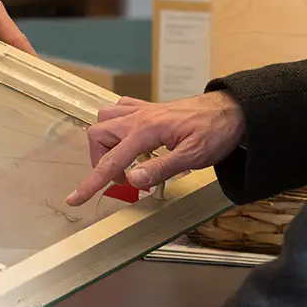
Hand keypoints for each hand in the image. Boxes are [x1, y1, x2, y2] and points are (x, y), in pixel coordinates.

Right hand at [65, 92, 245, 205]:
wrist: (232, 110)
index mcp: (146, 131)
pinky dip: (117, 125)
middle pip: (98, 135)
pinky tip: (131, 138)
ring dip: (106, 142)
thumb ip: (160, 168)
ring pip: (104, 118)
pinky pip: (120, 109)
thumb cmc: (215, 133)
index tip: (75, 199)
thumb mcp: (192, 157)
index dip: (91, 182)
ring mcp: (142, 110)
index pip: (111, 160)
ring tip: (125, 160)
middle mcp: (138, 117)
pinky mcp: (149, 108)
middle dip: (100, 160)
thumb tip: (131, 179)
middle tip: (122, 180)